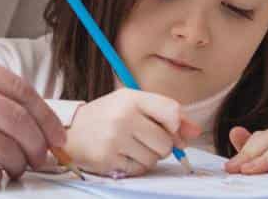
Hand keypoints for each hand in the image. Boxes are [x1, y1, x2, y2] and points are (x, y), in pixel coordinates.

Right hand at [65, 89, 201, 176]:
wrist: (72, 130)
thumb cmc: (108, 115)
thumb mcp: (134, 105)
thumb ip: (166, 114)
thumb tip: (195, 132)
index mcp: (131, 98)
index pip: (172, 111)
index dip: (176, 125)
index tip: (168, 127)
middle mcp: (123, 117)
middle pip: (166, 142)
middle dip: (161, 145)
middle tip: (144, 138)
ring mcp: (114, 140)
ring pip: (154, 159)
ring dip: (148, 157)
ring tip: (131, 146)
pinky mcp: (108, 160)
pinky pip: (139, 170)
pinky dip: (135, 166)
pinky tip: (122, 155)